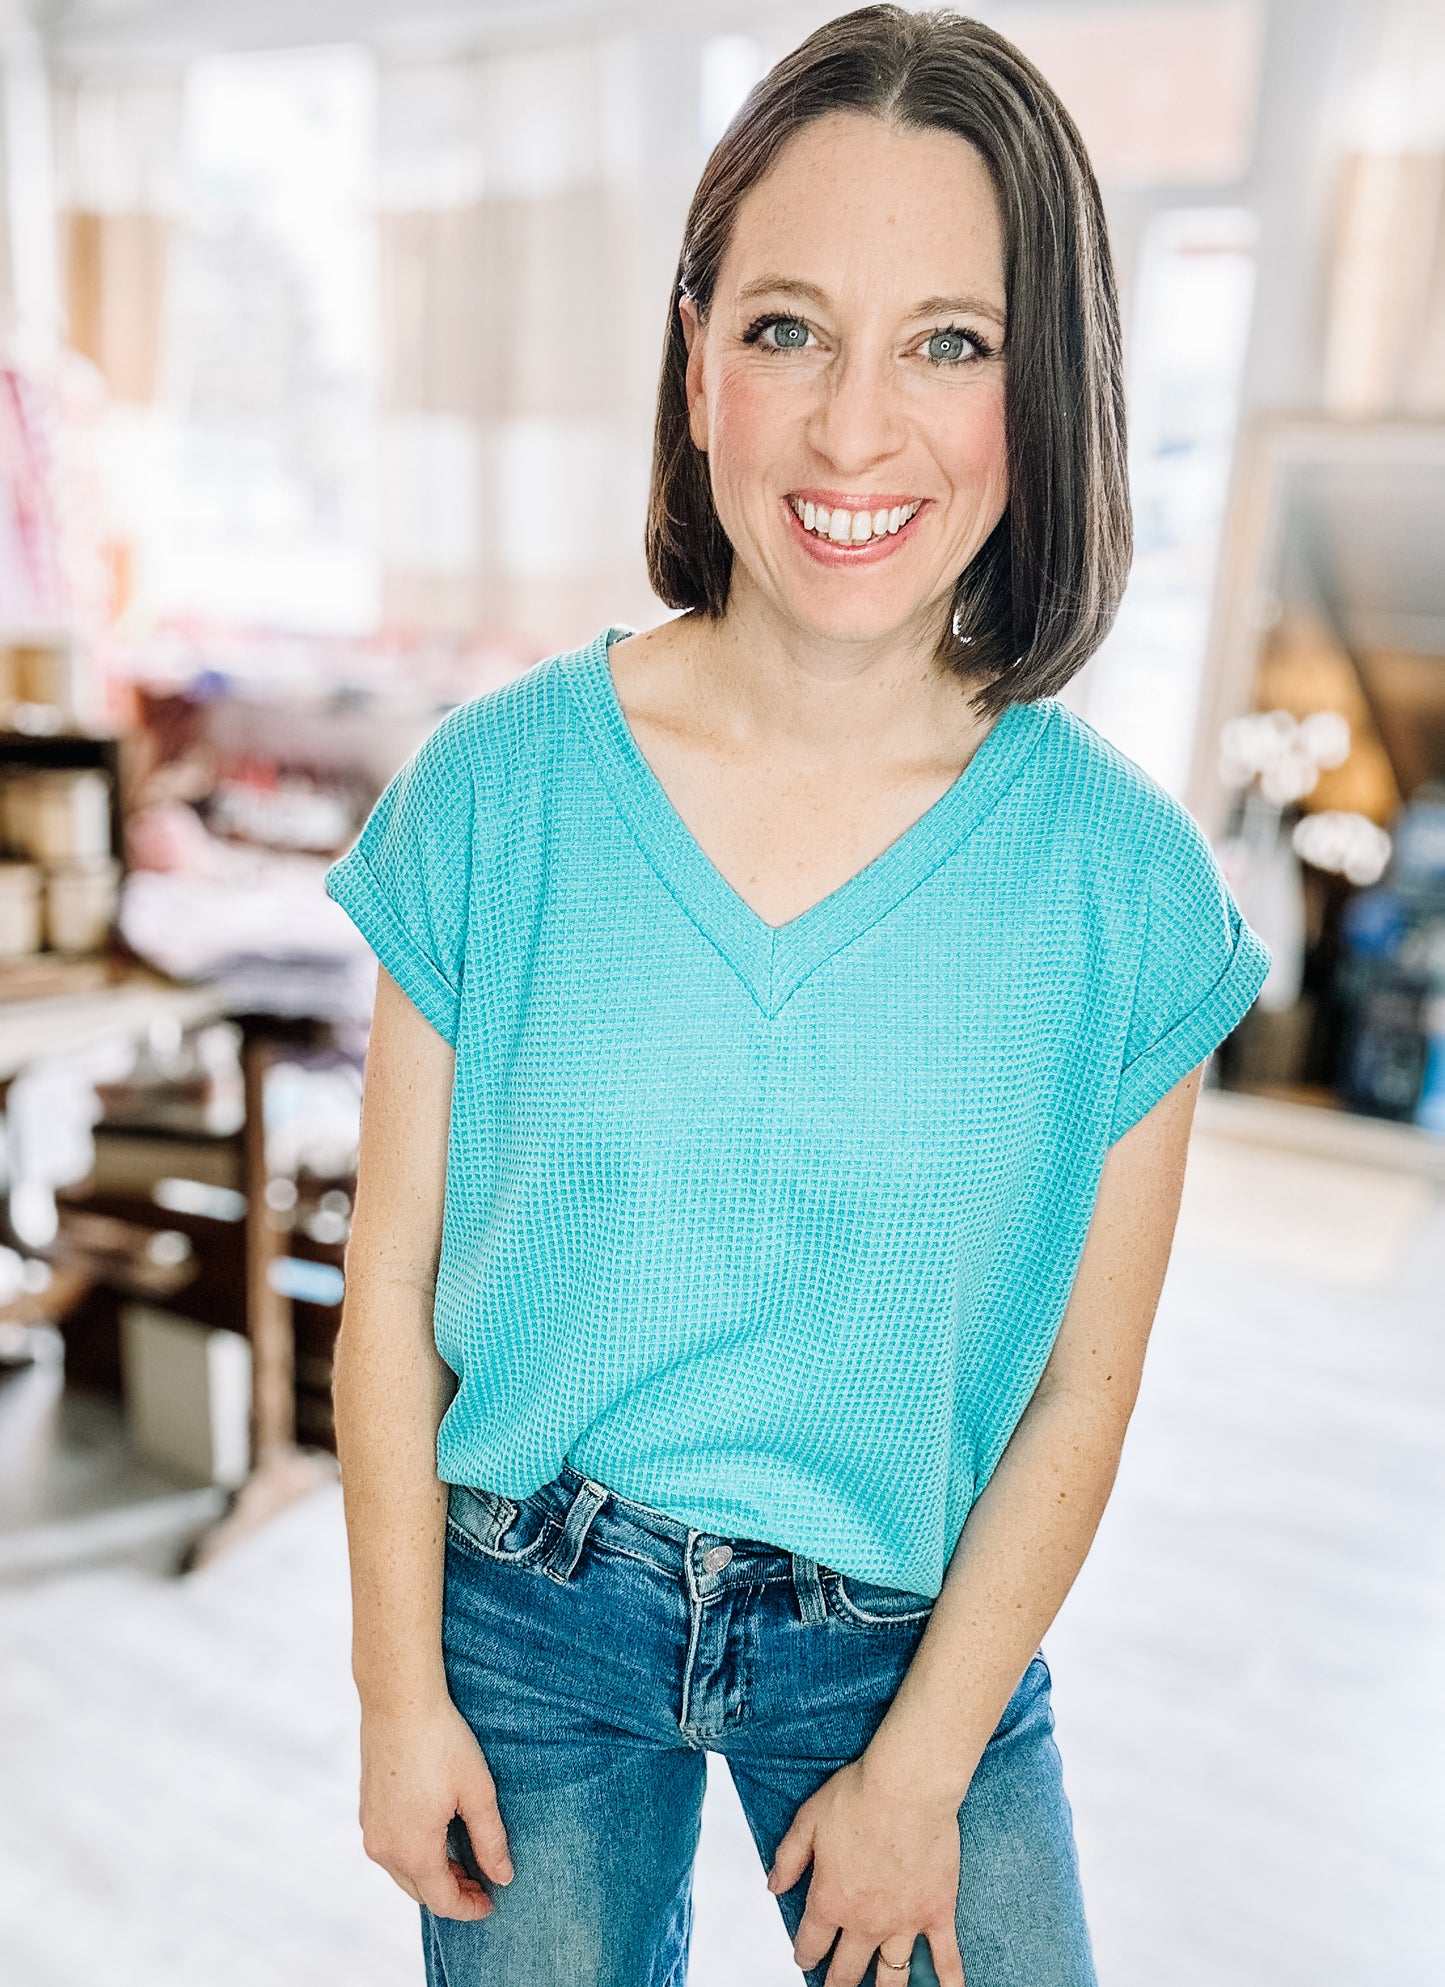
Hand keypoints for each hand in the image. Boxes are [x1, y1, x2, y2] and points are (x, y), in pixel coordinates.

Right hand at [358, 1695, 513, 1920]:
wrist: (399, 1701)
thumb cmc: (441, 1742)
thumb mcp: (477, 1793)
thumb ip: (491, 1841)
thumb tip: (503, 1877)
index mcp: (413, 1851)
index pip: (443, 1902)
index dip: (469, 1908)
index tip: (491, 1901)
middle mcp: (384, 1849)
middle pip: (420, 1891)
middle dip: (452, 1893)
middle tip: (482, 1880)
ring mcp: (370, 1829)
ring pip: (402, 1871)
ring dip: (432, 1873)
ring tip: (463, 1857)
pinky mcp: (366, 1809)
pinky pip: (391, 1847)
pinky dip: (414, 1853)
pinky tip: (436, 1832)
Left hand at [766, 1753, 964, 1985]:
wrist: (907, 1788)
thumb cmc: (858, 1797)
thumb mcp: (808, 1821)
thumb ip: (788, 1858)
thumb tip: (774, 1885)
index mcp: (831, 1901)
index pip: (811, 1943)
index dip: (804, 1955)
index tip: (803, 1960)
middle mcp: (865, 1922)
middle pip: (847, 1970)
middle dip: (837, 1983)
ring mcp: (904, 1922)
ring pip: (892, 1975)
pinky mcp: (937, 1912)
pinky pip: (945, 1957)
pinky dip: (948, 1981)